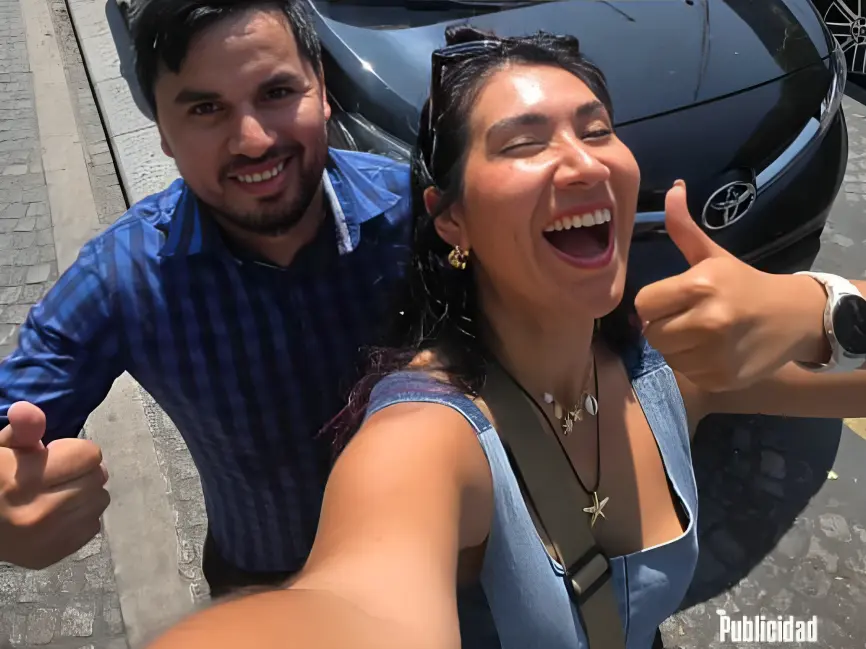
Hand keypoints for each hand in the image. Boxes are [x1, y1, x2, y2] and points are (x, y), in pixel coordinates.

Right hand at [0, 402, 109, 568]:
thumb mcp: (1, 449)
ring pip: (100, 502)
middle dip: (82, 470)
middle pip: (99, 477)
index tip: (54, 455)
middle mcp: (41, 511)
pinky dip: (80, 518)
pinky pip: (93, 527)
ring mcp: (49, 538)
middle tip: (57, 474)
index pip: (90, 455)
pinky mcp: (53, 556)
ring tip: (58, 493)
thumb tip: (28, 410)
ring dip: (85, 493)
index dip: (75, 450)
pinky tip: (58, 514)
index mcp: (26, 479)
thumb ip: (22, 430)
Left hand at [634, 181, 827, 391]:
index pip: (644, 304)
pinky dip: (694, 365)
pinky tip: (713, 351)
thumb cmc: (744, 284)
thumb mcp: (713, 256)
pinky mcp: (720, 379)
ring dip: (677, 346)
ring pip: (667, 356)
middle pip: (652, 333)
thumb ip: (684, 228)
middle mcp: (708, 321)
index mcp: (701, 286)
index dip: (654, 303)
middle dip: (664, 325)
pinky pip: (686, 374)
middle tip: (687, 317)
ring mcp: (715, 354)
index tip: (672, 299)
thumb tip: (672, 188)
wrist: (793, 318)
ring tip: (701, 334)